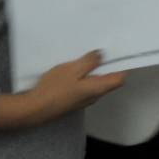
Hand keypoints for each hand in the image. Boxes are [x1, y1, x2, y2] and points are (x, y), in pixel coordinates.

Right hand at [0, 50, 123, 129]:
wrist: (35, 108)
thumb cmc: (54, 88)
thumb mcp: (72, 69)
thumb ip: (89, 62)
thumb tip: (101, 55)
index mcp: (97, 88)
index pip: (119, 79)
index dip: (122, 66)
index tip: (120, 53)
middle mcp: (94, 96)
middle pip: (108, 80)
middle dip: (107, 66)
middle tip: (101, 50)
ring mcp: (83, 100)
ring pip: (95, 83)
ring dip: (94, 70)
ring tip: (87, 56)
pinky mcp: (74, 100)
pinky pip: (85, 86)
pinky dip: (84, 76)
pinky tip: (74, 68)